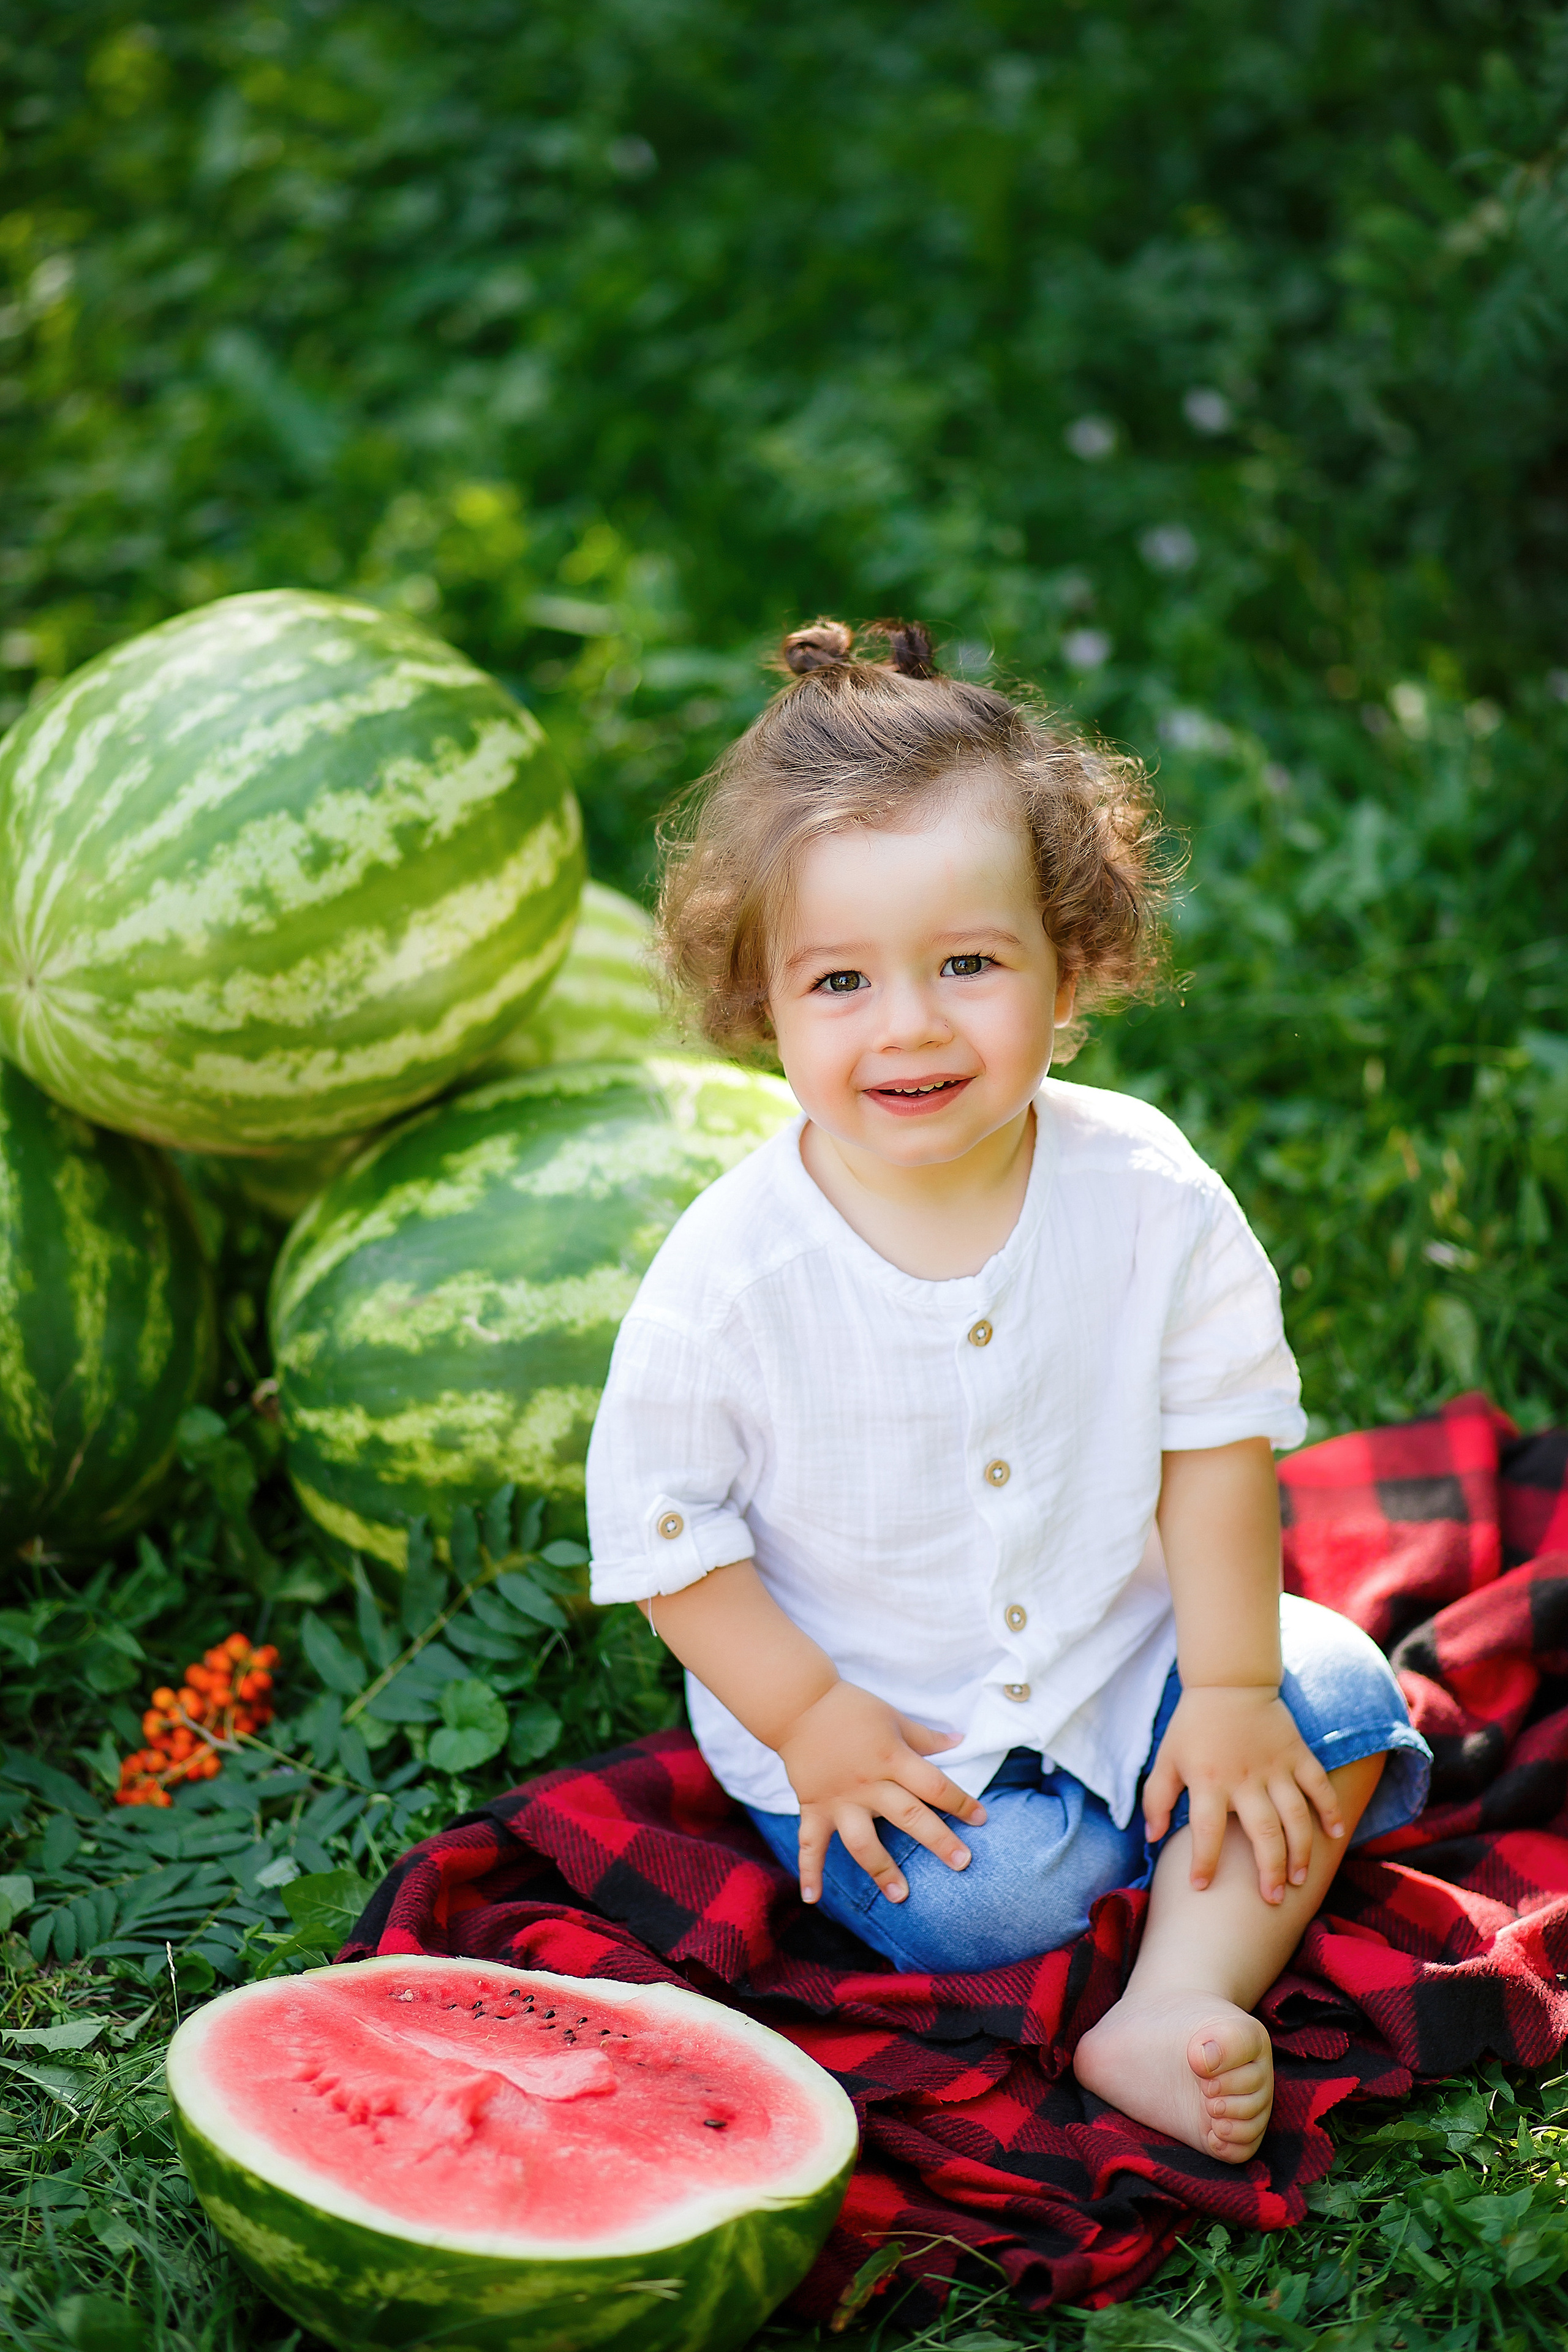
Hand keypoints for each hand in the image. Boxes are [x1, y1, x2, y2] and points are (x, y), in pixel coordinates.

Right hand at [776, 1681, 987, 1905]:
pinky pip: (809, 1843)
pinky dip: (809, 1871)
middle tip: (962, 1863)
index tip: (981, 1818)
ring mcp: (839, 1800)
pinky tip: (814, 1899)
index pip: (933, 1784)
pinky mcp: (813, 1807)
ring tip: (901, 1897)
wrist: (797, 1703)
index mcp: (891, 1758)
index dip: (960, 1801)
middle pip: (908, 1816)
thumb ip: (925, 1737)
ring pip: (863, 1841)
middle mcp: (868, 1784)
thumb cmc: (850, 1708)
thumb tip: (960, 1741)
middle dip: (938, 1840)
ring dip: (882, 1870)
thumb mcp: (893, 1717)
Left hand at [1142, 1685, 1343, 1903]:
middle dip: (1268, 1869)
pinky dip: (1330, 1809)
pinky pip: (1319, 1786)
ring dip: (1300, 1851)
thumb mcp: (1166, 1759)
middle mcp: (1244, 1778)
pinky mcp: (1297, 1754)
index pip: (1205, 1831)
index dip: (1202, 1862)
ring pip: (1295, 1816)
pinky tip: (1335, 1835)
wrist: (1228, 1681)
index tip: (1201, 1887)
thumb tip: (1151, 1837)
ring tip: (1298, 1879)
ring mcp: (1275, 1767)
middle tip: (1271, 1899)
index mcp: (1208, 1780)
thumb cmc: (1193, 1726)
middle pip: (1262, 1831)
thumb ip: (1157, 1798)